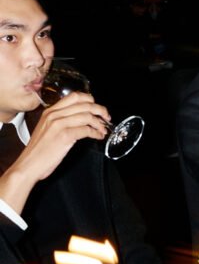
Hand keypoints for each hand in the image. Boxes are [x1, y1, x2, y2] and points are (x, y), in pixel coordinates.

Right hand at [0, 93, 110, 215]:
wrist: (27, 166)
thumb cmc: (38, 152)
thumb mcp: (46, 129)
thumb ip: (60, 121)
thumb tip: (80, 119)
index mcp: (50, 112)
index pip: (74, 96)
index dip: (90, 99)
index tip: (97, 106)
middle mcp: (54, 115)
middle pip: (84, 104)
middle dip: (100, 110)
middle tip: (106, 117)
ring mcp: (59, 124)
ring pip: (87, 116)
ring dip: (99, 123)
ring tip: (103, 130)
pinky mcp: (64, 136)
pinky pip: (86, 130)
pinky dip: (95, 133)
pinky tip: (98, 136)